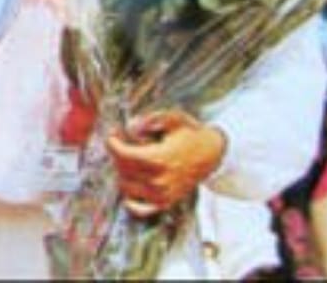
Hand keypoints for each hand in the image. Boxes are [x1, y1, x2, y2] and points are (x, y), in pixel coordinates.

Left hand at [106, 109, 225, 217]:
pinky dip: (130, 199)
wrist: (214, 154)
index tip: (114, 134)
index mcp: (159, 159)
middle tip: (123, 142)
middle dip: (118, 153)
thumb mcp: (173, 118)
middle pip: (122, 168)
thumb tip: (130, 126)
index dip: (112, 142)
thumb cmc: (191, 134)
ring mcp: (162, 195)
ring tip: (132, 159)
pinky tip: (132, 184)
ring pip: (126, 186)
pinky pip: (139, 209)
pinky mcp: (165, 203)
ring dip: (123, 172)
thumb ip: (149, 120)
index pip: (122, 154)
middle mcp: (159, 180)